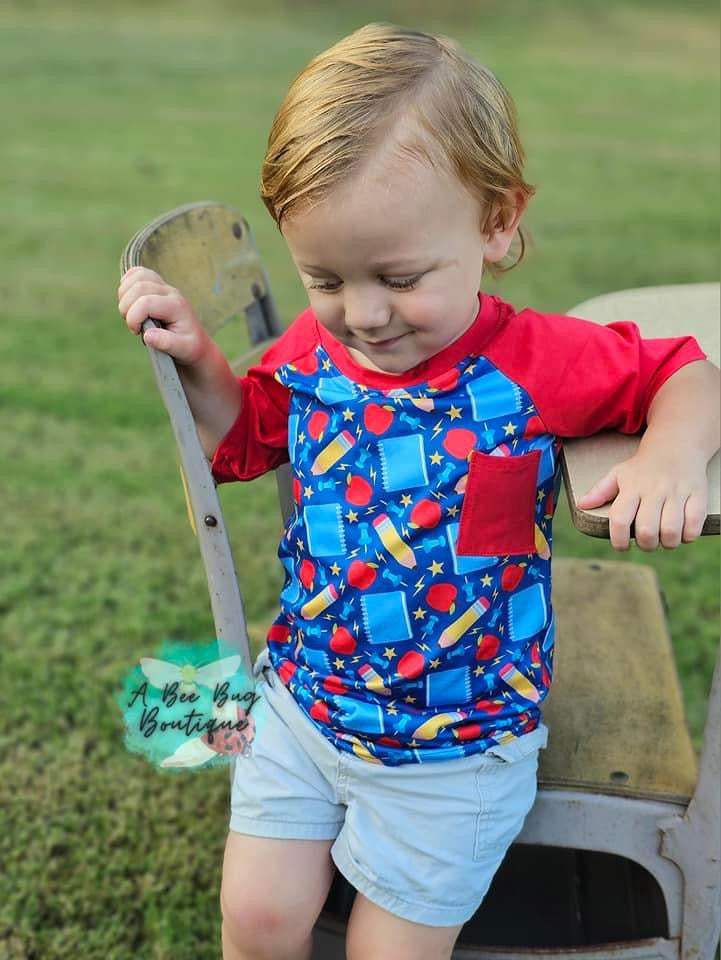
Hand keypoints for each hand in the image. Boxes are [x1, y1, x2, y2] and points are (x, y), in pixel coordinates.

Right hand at [117, 266, 211, 366]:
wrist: (195, 341)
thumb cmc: (188, 346)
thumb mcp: (182, 349)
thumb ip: (167, 343)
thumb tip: (148, 335)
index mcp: (176, 307)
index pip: (146, 302)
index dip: (133, 317)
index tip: (136, 331)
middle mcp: (170, 292)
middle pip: (139, 287)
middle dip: (127, 307)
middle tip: (133, 324)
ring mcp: (164, 286)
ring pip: (137, 276)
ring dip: (125, 295)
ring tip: (130, 313)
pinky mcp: (157, 285)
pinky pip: (138, 273)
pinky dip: (128, 283)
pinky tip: (130, 300)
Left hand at [577, 449, 707, 550]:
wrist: (676, 444)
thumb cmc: (643, 466)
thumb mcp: (618, 473)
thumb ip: (600, 491)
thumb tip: (581, 504)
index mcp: (631, 487)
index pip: (619, 519)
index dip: (618, 540)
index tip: (621, 546)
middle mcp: (654, 490)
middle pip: (646, 530)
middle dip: (646, 545)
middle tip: (646, 542)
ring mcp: (677, 492)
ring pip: (671, 530)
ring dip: (668, 543)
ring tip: (665, 540)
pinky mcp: (697, 494)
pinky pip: (694, 523)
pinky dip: (689, 535)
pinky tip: (683, 532)